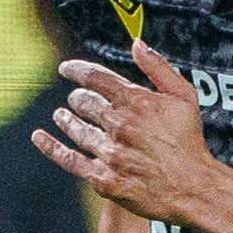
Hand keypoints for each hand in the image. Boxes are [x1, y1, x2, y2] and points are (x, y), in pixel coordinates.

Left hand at [35, 44, 232, 230]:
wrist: (193, 188)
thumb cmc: (190, 141)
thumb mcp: (184, 97)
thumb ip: (158, 68)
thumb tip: (136, 43)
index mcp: (136, 102)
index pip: (96, 78)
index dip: (77, 70)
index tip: (66, 69)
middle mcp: (118, 125)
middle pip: (84, 103)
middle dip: (78, 98)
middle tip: (75, 99)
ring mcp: (108, 153)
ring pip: (77, 130)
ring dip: (66, 120)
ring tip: (60, 115)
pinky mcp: (102, 178)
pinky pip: (69, 159)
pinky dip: (51, 147)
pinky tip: (39, 137)